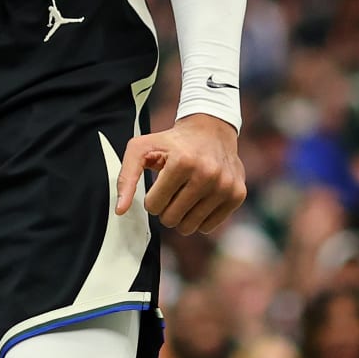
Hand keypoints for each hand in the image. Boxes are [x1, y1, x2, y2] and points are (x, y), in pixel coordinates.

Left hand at [115, 113, 246, 234]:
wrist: (211, 129)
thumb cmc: (171, 141)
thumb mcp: (141, 148)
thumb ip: (126, 177)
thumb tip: (120, 211)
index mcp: (183, 162)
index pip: (154, 206)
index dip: (151, 199)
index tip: (158, 185)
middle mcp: (208, 174)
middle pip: (172, 219)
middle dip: (166, 209)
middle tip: (171, 192)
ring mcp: (225, 185)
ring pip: (190, 227)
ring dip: (182, 215)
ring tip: (184, 195)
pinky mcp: (237, 194)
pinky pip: (208, 227)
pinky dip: (199, 218)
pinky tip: (200, 198)